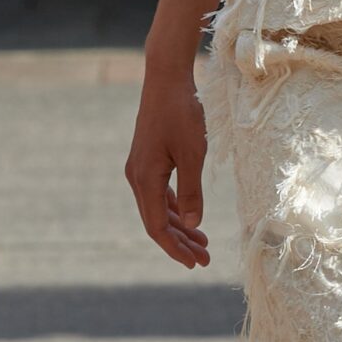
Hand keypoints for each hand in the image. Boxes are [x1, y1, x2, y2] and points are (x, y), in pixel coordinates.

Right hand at [125, 68, 209, 267]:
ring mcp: (141, 169)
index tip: (195, 263)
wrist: (166, 79)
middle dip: (180, 243)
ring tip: (202, 244)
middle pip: (157, 221)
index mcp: (145, 179)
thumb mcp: (193, 153)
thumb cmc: (181, 113)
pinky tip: (190, 218)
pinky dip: (176, 208)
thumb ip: (192, 191)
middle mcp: (137, 177)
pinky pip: (160, 193)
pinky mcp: (148, 160)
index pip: (157, 226)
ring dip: (179, 227)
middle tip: (204, 260)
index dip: (175, 248)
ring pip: (159, 208)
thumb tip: (192, 224)